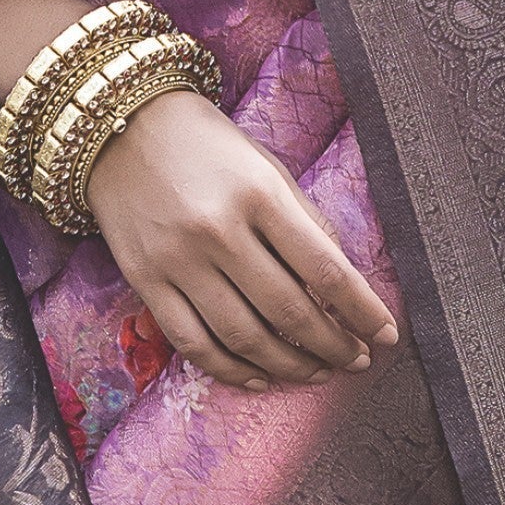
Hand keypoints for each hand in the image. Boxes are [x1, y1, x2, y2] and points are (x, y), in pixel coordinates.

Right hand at [86, 91, 397, 393]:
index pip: (325, 268)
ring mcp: (179, 260)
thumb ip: (303, 219)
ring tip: (317, 372)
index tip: (385, 335)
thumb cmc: (206, 143)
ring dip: (290, 365)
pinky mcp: (146, 281)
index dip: (362, 310)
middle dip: (333, 345)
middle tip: (356, 360)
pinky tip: (260, 377)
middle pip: (290, 311)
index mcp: (259, 194)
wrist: (119, 126)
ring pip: (245, 337)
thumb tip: (339, 280)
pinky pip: (193, 343)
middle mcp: (219, 230)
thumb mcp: (265, 165)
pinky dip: (231, 370)